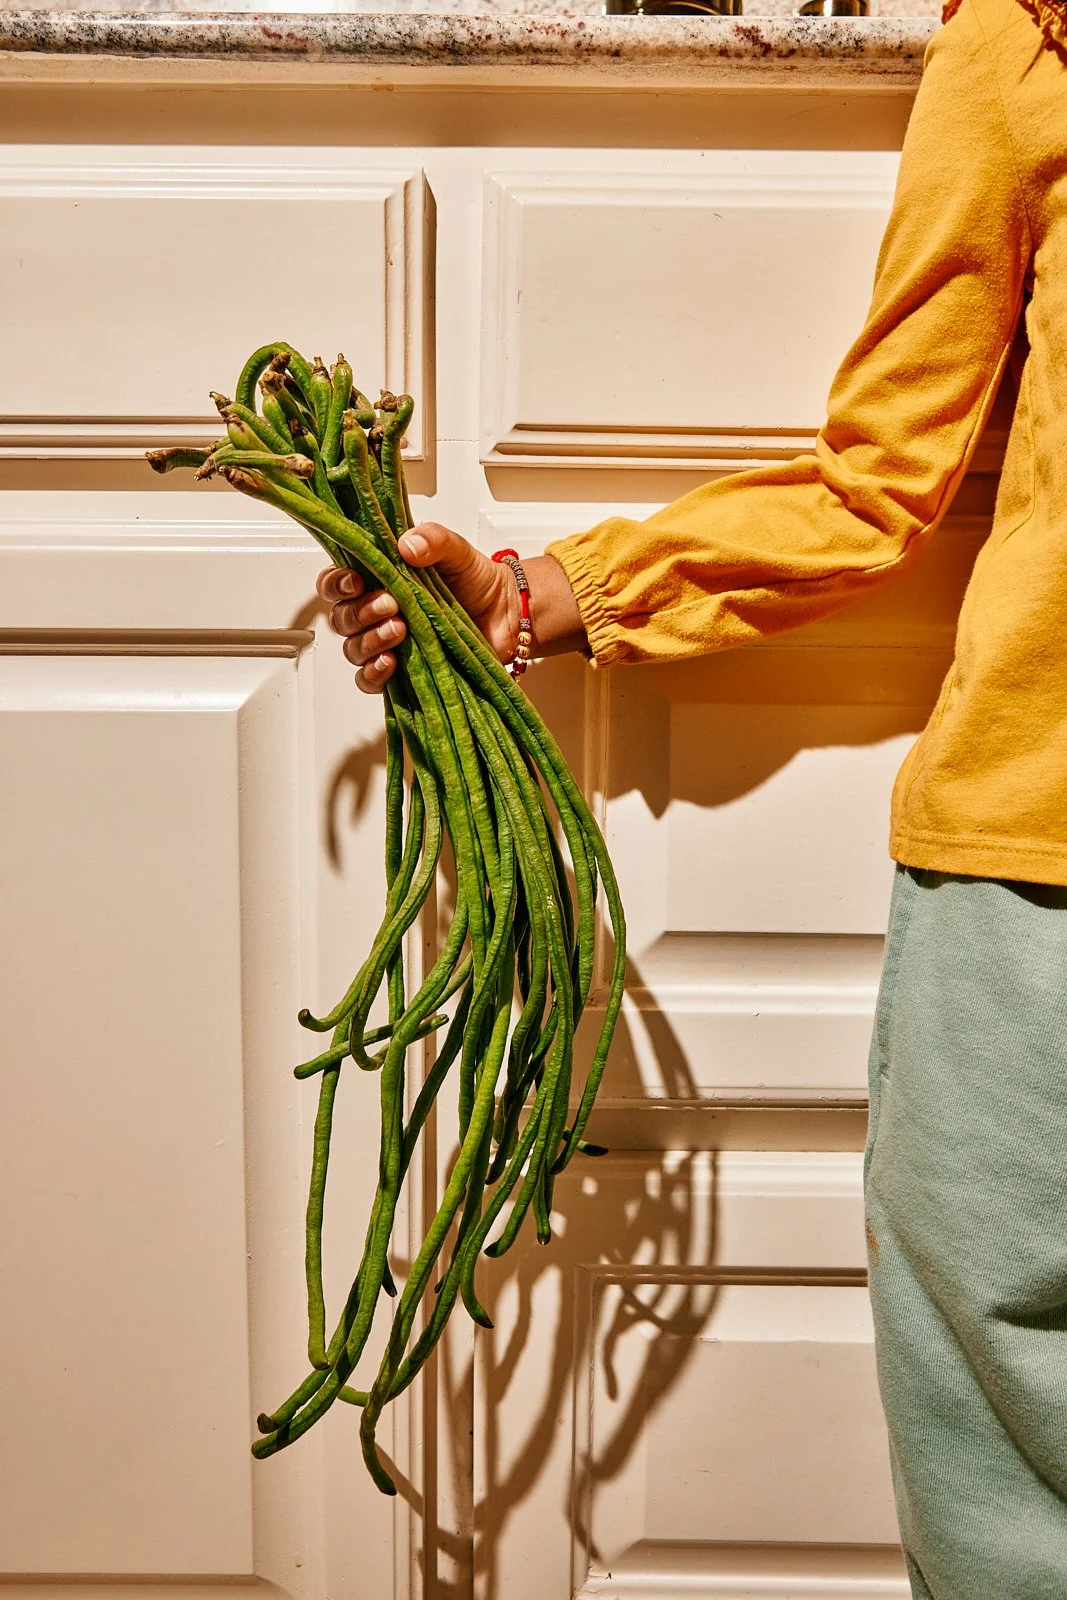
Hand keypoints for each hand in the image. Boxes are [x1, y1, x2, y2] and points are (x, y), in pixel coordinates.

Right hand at [318, 521, 517, 693]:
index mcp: (379, 579)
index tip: (356, 581)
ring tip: (399, 629)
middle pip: (341, 618)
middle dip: (360, 612)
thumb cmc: (476, 581)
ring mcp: (388, 643)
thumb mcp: (456, 551)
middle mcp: (376, 612)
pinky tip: (390, 662)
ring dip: (370, 640)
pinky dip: (373, 674)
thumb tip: (407, 544)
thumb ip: (433, 539)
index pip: (336, 582)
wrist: (507, 614)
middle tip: (390, 604)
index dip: (336, 584)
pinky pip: (369, 680)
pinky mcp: (402, 672)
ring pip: (353, 649)